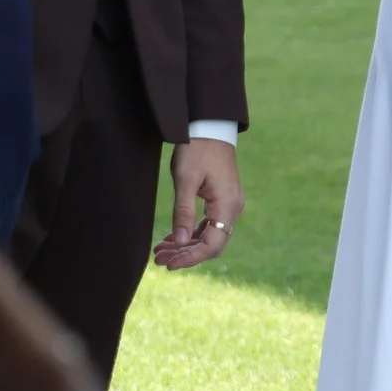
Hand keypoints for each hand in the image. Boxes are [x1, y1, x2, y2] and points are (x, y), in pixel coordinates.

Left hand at [154, 138, 243, 268]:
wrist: (210, 126)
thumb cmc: (197, 149)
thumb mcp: (186, 180)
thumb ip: (183, 213)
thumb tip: (179, 243)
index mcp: (227, 205)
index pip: (212, 244)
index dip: (191, 258)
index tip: (169, 264)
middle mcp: (233, 208)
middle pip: (211, 244)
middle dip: (185, 254)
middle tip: (158, 259)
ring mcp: (229, 204)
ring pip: (209, 236)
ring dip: (186, 245)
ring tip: (160, 251)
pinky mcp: (222, 199)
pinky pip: (209, 225)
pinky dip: (191, 233)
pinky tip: (172, 237)